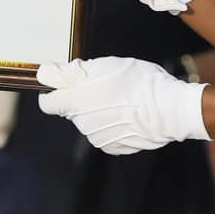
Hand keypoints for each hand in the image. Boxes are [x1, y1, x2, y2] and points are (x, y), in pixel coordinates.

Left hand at [36, 57, 207, 155]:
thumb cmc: (138, 82)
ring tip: (123, 98)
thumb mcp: (104, 66)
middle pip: (72, 111)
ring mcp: (99, 138)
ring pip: (89, 122)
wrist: (170, 110)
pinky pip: (106, 134)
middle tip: (106, 85)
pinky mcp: (115, 147)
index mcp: (76, 103)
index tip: (66, 84)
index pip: (48, 103)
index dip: (54, 91)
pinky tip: (129, 114)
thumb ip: (70, 72)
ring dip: (99, 111)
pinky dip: (113, 124)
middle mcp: (83, 125)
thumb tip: (45, 73)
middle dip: (82, 99)